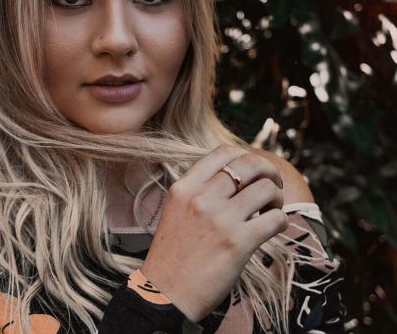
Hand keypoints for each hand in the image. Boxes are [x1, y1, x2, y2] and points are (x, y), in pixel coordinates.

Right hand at [140, 144, 287, 321]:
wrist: (165, 294)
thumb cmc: (174, 254)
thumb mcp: (176, 210)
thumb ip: (200, 190)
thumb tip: (235, 175)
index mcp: (184, 188)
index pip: (223, 152)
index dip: (246, 156)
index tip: (254, 170)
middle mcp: (200, 198)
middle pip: (249, 164)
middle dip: (269, 171)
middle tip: (272, 184)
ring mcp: (219, 220)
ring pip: (266, 188)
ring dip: (277, 197)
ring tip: (271, 210)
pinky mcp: (237, 243)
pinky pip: (275, 219)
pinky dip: (280, 220)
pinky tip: (272, 228)